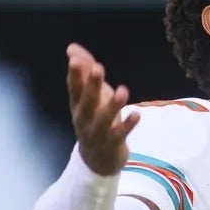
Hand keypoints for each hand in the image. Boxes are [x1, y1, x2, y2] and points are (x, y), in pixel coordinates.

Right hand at [66, 43, 139, 175]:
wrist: (96, 160)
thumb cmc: (93, 120)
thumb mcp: (89, 97)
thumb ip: (84, 73)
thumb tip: (72, 48)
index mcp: (77, 105)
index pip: (74, 88)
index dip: (75, 74)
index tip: (75, 59)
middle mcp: (84, 118)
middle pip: (87, 101)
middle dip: (92, 85)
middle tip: (99, 68)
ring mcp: (97, 133)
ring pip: (103, 119)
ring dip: (113, 105)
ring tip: (123, 90)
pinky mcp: (112, 144)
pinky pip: (120, 134)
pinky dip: (128, 124)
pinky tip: (137, 114)